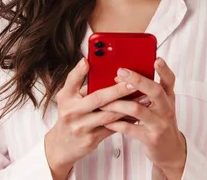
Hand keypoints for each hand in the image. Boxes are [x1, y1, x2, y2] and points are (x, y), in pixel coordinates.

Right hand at [44, 58, 136, 179]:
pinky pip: (112, 128)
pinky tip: (137, 114)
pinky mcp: (91, 139)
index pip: (71, 81)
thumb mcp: (69, 98)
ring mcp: (81, 127)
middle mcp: (72, 111)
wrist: (63, 145)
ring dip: (128, 106)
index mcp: (66, 97)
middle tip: (133, 83)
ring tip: (143, 98)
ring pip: (109, 115)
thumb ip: (82, 86)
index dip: (79, 71)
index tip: (87, 61)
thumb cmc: (70, 115)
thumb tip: (102, 70)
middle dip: (117, 90)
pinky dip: (125, 120)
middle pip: (97, 98)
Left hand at [100, 58, 185, 179]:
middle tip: (120, 72)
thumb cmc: (160, 122)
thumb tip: (121, 75)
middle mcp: (166, 109)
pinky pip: (130, 129)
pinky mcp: (150, 138)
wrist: (170, 151)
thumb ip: (147, 91)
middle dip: (137, 80)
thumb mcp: (160, 105)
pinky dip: (116, 123)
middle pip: (155, 90)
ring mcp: (159, 124)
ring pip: (138, 109)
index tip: (156, 59)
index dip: (164, 70)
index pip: (169, 80)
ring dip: (118, 103)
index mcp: (168, 97)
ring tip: (104, 101)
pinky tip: (107, 120)